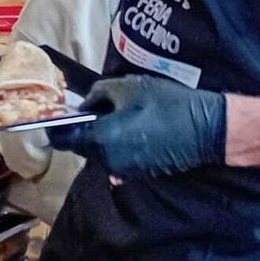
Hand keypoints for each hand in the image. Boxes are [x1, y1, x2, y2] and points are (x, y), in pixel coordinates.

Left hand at [49, 75, 226, 178]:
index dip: (54, 126)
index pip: (61, 139)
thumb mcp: (127, 87)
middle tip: (96, 107)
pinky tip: (133, 129)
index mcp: (100, 139)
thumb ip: (97, 95)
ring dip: (100, 136)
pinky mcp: (138, 174)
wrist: (205, 128)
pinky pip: (116, 159)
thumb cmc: (165, 103)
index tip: (55, 114)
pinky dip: (117, 145)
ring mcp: (123, 171)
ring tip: (120, 115)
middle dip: (82, 128)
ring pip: (98, 153)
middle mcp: (107, 161)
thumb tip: (84, 106)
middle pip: (80, 146)